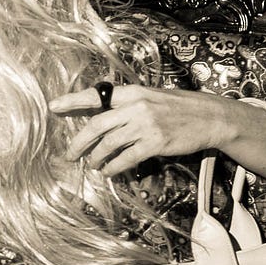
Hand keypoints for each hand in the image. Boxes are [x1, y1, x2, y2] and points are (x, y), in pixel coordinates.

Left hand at [50, 83, 236, 176]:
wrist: (212, 117)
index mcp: (133, 92)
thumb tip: (103, 118)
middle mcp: (136, 106)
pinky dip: (113, 167)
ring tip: (91, 165)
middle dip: (78, 142)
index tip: (53, 106)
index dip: (73, 101)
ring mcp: (146, 125)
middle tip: (69, 154)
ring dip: (96, 158)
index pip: (96, 95)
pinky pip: (125, 158)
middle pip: (96, 126)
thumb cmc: (180, 108)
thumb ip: (129, 106)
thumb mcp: (153, 98)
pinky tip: (108, 172)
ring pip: (108, 144)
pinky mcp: (155, 143)